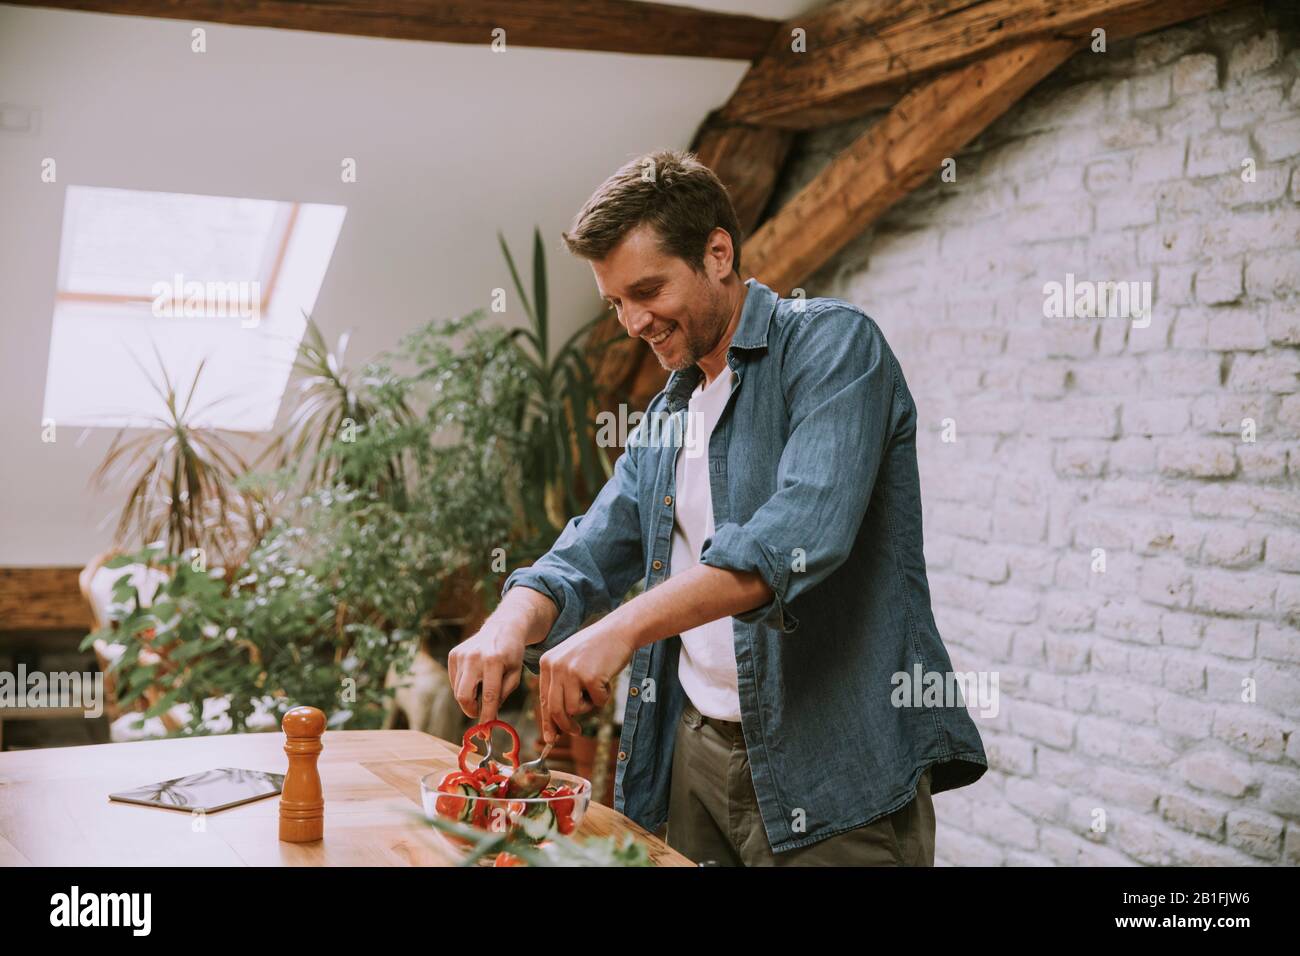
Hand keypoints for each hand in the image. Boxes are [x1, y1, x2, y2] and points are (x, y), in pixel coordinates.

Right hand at [447, 615, 527, 723]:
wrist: (502, 627)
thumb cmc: (511, 654)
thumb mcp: (515, 674)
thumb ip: (502, 695)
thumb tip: (488, 718)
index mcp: (494, 661)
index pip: (488, 696)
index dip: (486, 716)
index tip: (486, 733)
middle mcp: (474, 657)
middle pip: (463, 696)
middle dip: (471, 710)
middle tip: (480, 713)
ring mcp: (461, 654)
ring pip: (458, 690)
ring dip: (469, 697)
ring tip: (483, 687)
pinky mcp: (453, 654)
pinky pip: (454, 681)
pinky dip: (464, 685)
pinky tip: (476, 677)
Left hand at [538, 619, 635, 743]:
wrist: (619, 630)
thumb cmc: (597, 649)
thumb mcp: (571, 662)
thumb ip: (561, 687)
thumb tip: (556, 723)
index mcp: (547, 663)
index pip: (544, 699)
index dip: (548, 722)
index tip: (551, 738)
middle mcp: (555, 666)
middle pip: (555, 710)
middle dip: (565, 726)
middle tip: (576, 731)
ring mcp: (572, 671)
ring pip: (574, 709)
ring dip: (589, 706)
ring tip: (597, 688)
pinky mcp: (590, 677)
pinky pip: (596, 703)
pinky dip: (604, 697)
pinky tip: (607, 679)